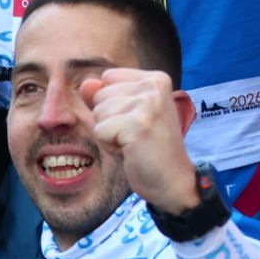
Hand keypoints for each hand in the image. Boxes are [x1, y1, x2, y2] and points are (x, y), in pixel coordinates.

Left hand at [80, 69, 195, 215]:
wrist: (173, 181)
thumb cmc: (147, 148)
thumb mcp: (124, 115)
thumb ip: (103, 96)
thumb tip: (86, 83)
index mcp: (155, 79)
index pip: (108, 77)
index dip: (112, 102)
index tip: (134, 120)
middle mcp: (154, 86)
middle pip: (101, 94)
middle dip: (109, 119)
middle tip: (135, 134)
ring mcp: (148, 104)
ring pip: (98, 112)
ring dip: (110, 133)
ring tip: (133, 142)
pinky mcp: (138, 124)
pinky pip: (100, 130)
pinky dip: (110, 146)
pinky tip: (131, 150)